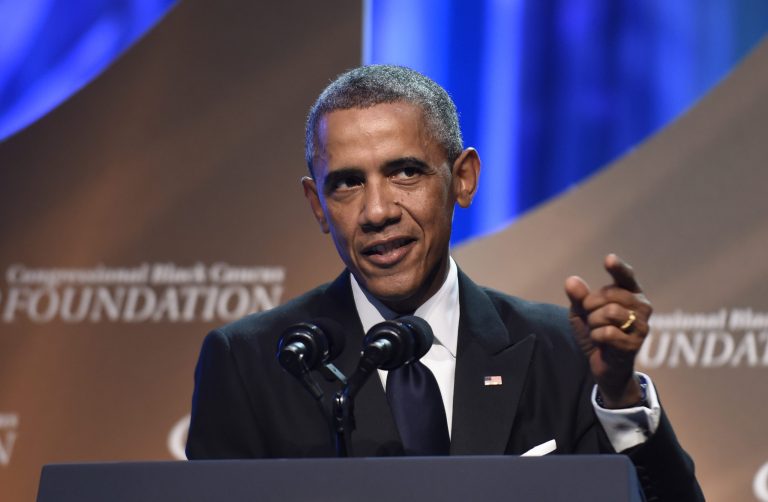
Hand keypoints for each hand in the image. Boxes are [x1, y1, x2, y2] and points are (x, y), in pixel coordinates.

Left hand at [564, 254, 651, 407]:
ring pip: (609, 312)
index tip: (608, 259)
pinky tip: (602, 342)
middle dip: (591, 306)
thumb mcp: (581, 313)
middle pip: (609, 295)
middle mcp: (642, 306)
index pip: (625, 276)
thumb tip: (571, 281)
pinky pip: (608, 332)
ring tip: (597, 330)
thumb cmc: (596, 333)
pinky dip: (597, 337)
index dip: (618, 267)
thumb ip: (577, 296)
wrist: (605, 366)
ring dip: (594, 323)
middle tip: (592, 319)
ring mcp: (642, 324)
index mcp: (630, 293)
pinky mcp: (637, 342)